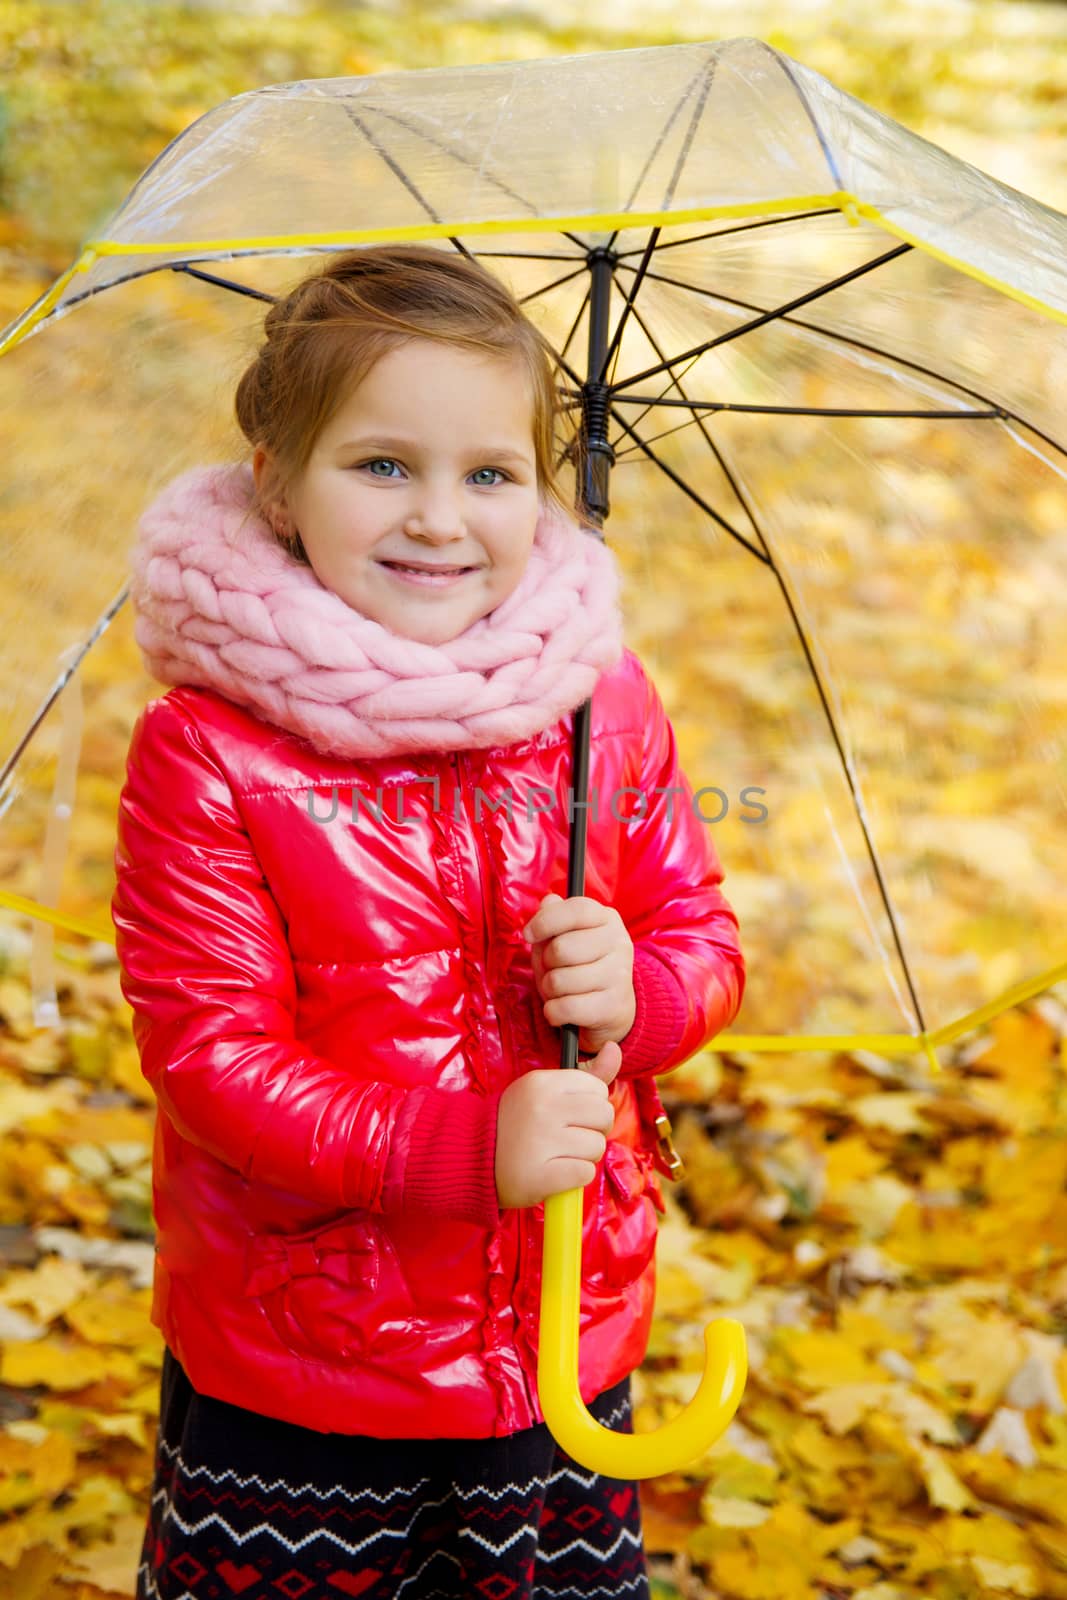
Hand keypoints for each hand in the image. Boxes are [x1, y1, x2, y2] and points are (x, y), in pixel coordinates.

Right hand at [495, 1045, 621, 1208]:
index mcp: (542, 1083)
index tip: (572, 1114)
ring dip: (584, 1156)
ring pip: (597, 1146)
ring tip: (560, 1155)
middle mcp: (542, 1108)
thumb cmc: (517, 1122)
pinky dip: (575, 1176)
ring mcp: (541, 1142)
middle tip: (571, 1137)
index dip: (590, 1105)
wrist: (474, 1158)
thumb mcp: (544, 1090)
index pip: (597, 1089)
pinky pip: (585, 1173)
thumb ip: (586, 1073)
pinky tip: (556, 1172)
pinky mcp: (541, 1175)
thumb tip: (614, 1048)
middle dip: (594, 1130)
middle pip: (604, 1115)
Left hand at [521, 892, 635, 1054]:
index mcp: (607, 918)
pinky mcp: (614, 1005)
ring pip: (560, 981)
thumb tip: (548, 902)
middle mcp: (619, 943)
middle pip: (561, 949)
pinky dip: (553, 1012)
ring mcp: (619, 975)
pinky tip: (561, 1009)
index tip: (528, 934)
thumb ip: (553, 918)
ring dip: (548, 989)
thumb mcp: (563, 937)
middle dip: (546, 963)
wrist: (610, 1006)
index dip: (546, 921)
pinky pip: (566, 1007)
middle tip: (552, 969)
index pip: (577, 910)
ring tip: (559, 990)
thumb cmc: (579, 965)